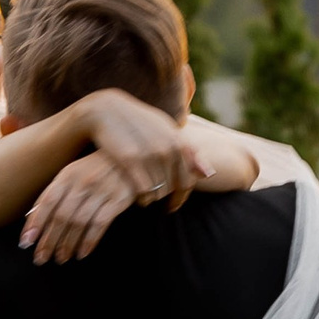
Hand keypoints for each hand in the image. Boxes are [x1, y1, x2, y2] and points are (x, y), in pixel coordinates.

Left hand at [20, 156, 139, 263]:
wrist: (128, 158)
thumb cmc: (95, 169)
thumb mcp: (73, 173)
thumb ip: (55, 193)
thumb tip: (33, 218)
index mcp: (67, 175)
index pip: (46, 202)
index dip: (35, 223)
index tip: (26, 242)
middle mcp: (82, 182)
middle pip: (61, 216)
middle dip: (49, 240)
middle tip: (41, 258)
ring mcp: (101, 191)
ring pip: (79, 223)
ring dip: (68, 244)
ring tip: (61, 258)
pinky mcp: (118, 200)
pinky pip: (100, 225)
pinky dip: (89, 241)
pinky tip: (82, 253)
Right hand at [79, 89, 209, 211]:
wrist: (107, 111)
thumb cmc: (140, 123)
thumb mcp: (167, 132)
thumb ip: (190, 153)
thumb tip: (210, 175)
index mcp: (179, 142)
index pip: (186, 181)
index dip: (180, 198)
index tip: (171, 207)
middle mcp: (167, 149)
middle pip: (171, 189)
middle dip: (163, 197)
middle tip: (153, 199)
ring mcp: (149, 154)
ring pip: (157, 192)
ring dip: (151, 198)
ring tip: (144, 196)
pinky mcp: (130, 160)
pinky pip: (143, 192)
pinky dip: (142, 199)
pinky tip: (137, 197)